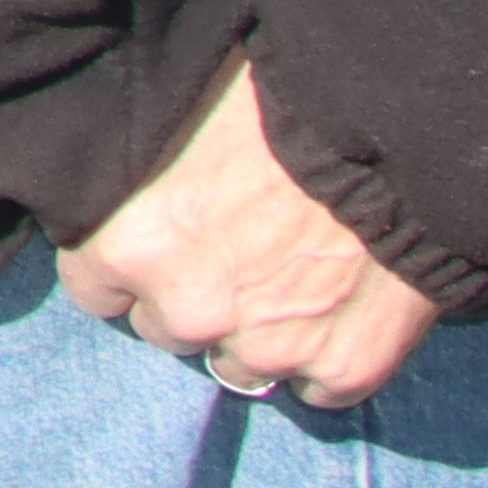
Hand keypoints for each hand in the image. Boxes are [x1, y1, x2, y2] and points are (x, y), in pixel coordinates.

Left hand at [56, 57, 437, 411]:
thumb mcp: (174, 111)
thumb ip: (136, 166)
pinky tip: (335, 309)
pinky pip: (315, 390)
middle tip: (228, 250)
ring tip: (284, 279)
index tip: (153, 241)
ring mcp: (270, 348)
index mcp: (132, 244)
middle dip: (187, 296)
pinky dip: (322, 358)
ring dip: (252, 334)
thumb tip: (105, 163)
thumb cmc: (271, 98)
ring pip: (237, 365)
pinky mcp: (344, 369)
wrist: (395, 122)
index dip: (125, 261)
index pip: (92, 288)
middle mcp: (191, 310)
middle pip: (165, 329)